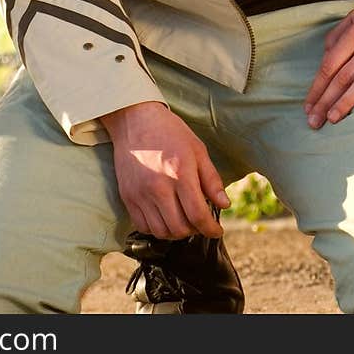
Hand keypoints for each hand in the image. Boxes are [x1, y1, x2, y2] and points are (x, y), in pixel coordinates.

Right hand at [101, 101, 229, 239]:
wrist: (135, 120)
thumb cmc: (169, 132)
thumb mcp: (197, 149)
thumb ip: (211, 180)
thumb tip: (225, 204)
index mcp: (180, 173)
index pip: (198, 215)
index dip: (211, 229)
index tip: (217, 231)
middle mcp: (159, 187)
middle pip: (180, 228)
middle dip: (195, 230)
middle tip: (199, 222)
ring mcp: (141, 194)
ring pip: (161, 232)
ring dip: (176, 232)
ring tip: (183, 220)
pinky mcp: (128, 197)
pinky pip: (142, 226)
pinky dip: (156, 229)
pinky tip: (164, 217)